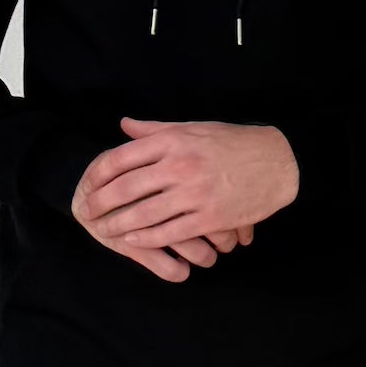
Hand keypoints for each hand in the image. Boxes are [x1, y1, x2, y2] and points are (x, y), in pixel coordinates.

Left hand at [71, 118, 298, 284]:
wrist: (279, 162)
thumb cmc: (235, 142)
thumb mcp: (194, 127)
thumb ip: (156, 129)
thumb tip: (124, 125)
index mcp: (173, 141)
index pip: (121, 158)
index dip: (97, 175)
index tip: (86, 185)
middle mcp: (180, 166)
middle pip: (126, 189)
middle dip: (100, 204)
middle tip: (86, 213)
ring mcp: (195, 194)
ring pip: (144, 215)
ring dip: (119, 226)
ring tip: (104, 231)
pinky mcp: (210, 217)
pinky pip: (170, 233)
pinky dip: (147, 239)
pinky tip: (133, 241)